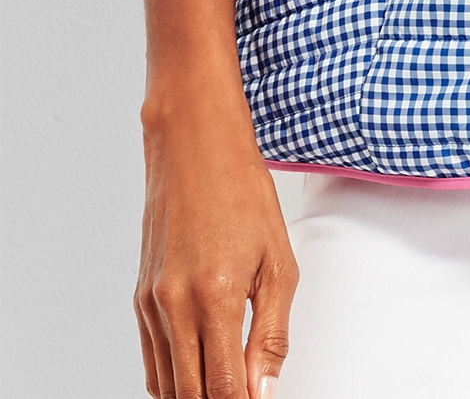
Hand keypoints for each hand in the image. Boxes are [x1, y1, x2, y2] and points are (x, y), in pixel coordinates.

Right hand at [135, 80, 296, 398]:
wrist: (195, 146)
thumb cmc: (243, 193)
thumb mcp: (278, 262)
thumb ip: (272, 334)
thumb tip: (264, 389)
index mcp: (213, 298)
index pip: (221, 389)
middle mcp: (173, 305)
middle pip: (189, 395)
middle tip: (244, 394)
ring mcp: (150, 303)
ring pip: (166, 384)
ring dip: (194, 395)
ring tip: (225, 385)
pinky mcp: (140, 296)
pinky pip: (152, 358)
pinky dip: (173, 377)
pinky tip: (197, 374)